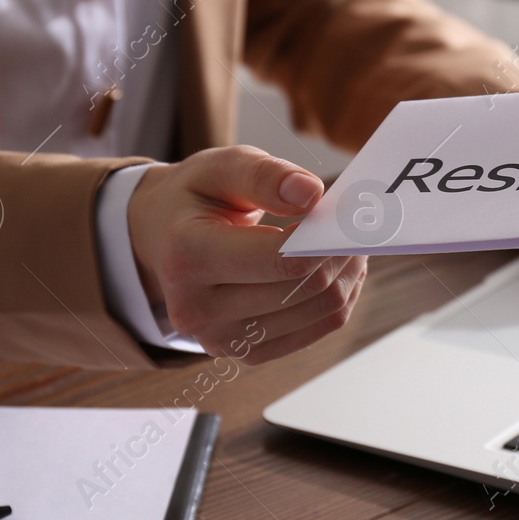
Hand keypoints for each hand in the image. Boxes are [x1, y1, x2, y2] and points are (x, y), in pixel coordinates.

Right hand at [128, 146, 367, 362]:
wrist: (164, 237)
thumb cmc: (198, 197)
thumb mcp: (222, 167)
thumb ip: (265, 175)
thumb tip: (311, 193)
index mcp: (187, 257)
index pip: (279, 258)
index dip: (322, 234)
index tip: (342, 210)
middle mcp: (197, 310)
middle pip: (303, 286)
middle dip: (340, 250)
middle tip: (353, 222)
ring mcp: (220, 340)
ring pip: (320, 311)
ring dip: (346, 273)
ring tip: (345, 241)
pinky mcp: (246, 352)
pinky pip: (318, 329)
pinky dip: (339, 296)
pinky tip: (337, 269)